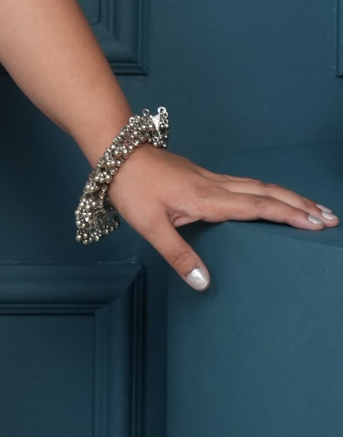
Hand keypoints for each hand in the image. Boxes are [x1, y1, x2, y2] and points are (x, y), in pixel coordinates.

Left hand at [106, 143, 338, 287]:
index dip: (287, 214)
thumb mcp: (149, 226)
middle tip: (331, 218)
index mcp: (207, 198)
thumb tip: (203, 283)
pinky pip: (246, 184)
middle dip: (300, 205)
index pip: (257, 206)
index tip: (315, 223)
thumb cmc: (132, 188)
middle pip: (267, 192)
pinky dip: (269, 192)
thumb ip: (177, 255)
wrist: (116, 152)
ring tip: (314, 208)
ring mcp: (211, 179)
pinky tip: (275, 198)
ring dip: (288, 196)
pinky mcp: (205, 178)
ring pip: (259, 185)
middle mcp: (215, 186)